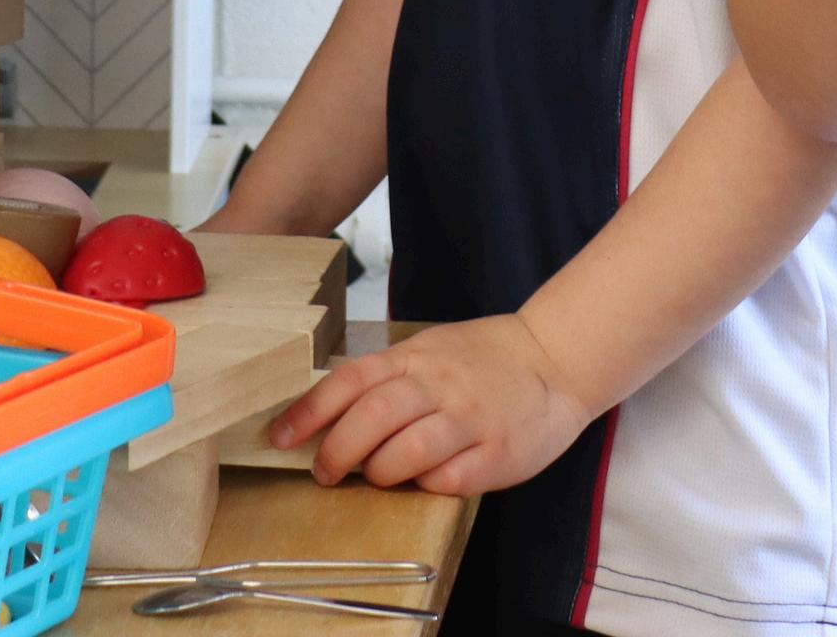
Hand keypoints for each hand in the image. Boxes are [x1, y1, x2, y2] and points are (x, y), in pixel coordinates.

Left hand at [266, 317, 589, 494]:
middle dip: (337, 453)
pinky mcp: (497, 453)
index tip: (281, 438)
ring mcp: (470, 419)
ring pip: (407, 452)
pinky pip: (449, 479)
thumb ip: (387, 377)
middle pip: (372, 418)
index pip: (350, 382)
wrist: (555, 358)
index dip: (309, 413)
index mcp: (415, 358)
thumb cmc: (483, 359)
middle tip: (326, 472)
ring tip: (379, 476)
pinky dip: (428, 485)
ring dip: (381, 472)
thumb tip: (328, 412)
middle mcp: (440, 385)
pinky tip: (428, 479)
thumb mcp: (430, 350)